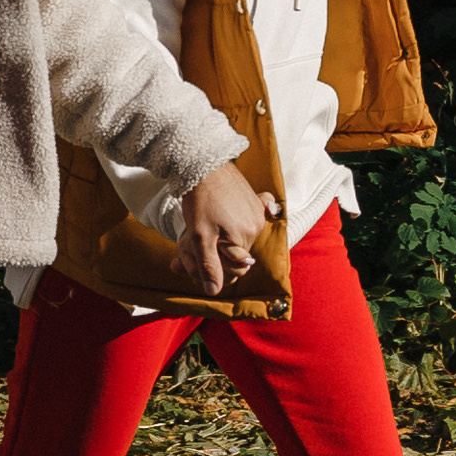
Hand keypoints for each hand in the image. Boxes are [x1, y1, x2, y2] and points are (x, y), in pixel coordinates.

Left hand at [169, 167, 276, 297]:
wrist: (202, 163)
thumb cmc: (199, 200)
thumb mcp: (199, 236)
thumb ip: (208, 265)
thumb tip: (214, 291)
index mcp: (246, 237)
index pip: (233, 265)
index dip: (215, 262)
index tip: (199, 250)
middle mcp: (257, 225)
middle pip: (238, 250)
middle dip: (219, 248)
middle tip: (199, 234)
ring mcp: (257, 211)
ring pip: (240, 235)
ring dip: (225, 235)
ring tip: (207, 220)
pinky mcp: (253, 198)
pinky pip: (249, 217)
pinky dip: (240, 220)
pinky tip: (235, 214)